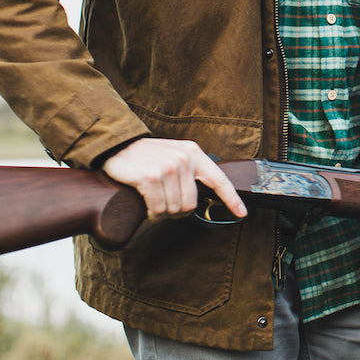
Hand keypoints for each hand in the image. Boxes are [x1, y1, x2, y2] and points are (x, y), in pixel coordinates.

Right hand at [100, 137, 247, 221]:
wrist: (118, 146)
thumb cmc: (147, 157)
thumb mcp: (175, 156)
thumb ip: (190, 171)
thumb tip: (201, 198)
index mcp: (194, 153)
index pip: (219, 180)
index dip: (232, 199)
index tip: (242, 213)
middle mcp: (184, 159)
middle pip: (190, 205)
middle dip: (177, 212)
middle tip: (164, 206)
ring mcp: (168, 167)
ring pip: (174, 209)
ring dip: (162, 214)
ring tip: (153, 203)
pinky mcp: (150, 177)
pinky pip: (158, 209)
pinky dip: (152, 214)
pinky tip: (147, 208)